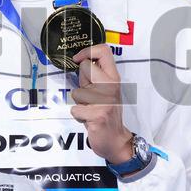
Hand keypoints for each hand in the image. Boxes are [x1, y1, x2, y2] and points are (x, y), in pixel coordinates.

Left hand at [69, 44, 131, 163]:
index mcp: (113, 78)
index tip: (78, 59)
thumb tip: (79, 61)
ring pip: (77, 92)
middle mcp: (111, 87)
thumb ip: (94, 77)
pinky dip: (78, 116)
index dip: (87, 51)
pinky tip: (89, 120)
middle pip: (85, 67)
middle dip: (81, 82)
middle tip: (88, 95)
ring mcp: (105, 101)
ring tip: (90, 109)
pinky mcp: (98, 116)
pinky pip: (75, 109)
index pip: (104, 51)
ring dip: (79, 103)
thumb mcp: (103, 90)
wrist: (115, 139)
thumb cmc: (106, 113)